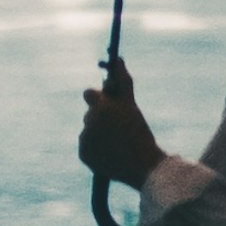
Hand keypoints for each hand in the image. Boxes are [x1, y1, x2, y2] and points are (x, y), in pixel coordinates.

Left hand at [78, 64, 160, 192]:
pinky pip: (86, 148)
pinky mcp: (83, 154)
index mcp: (101, 105)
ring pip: (88, 131)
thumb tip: (118, 59)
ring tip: (116, 144)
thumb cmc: (138, 131)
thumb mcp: (131, 105)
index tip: (107, 107)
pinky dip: (94, 151)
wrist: (143, 165)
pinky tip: (109, 155)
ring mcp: (85, 138)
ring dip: (98, 135)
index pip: (88, 94)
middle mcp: (89, 120)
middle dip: (100, 119)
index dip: (98, 100)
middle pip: (89, 114)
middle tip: (117, 130)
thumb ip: (123, 80)